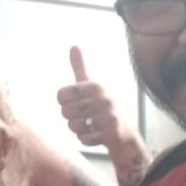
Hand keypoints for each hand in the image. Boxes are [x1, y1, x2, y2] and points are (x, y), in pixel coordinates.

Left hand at [57, 46, 149, 185]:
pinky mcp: (111, 134)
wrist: (125, 136)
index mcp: (95, 85)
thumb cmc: (103, 109)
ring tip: (92, 126)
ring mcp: (108, 116)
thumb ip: (80, 68)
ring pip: (73, 126)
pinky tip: (98, 136)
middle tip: (87, 118)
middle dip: (72, 118)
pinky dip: (87, 140)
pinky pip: (83, 139)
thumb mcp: (91, 86)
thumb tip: (73, 45)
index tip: (79, 104)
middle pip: (65, 111)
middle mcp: (103, 98)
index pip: (61, 95)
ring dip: (79, 130)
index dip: (65, 103)